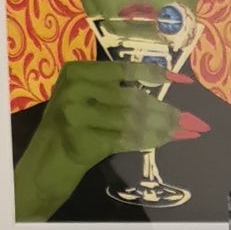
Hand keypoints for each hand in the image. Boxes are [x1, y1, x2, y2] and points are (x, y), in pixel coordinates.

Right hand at [14, 56, 181, 220]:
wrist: (48, 159)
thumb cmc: (71, 126)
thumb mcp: (84, 98)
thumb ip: (112, 90)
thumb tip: (156, 87)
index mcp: (76, 72)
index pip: (120, 69)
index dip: (149, 73)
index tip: (173, 77)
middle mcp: (74, 89)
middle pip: (129, 97)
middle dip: (159, 109)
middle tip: (182, 116)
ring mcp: (76, 115)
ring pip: (130, 119)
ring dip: (157, 126)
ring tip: (177, 129)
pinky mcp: (84, 140)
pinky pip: (124, 138)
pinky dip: (145, 140)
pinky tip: (161, 140)